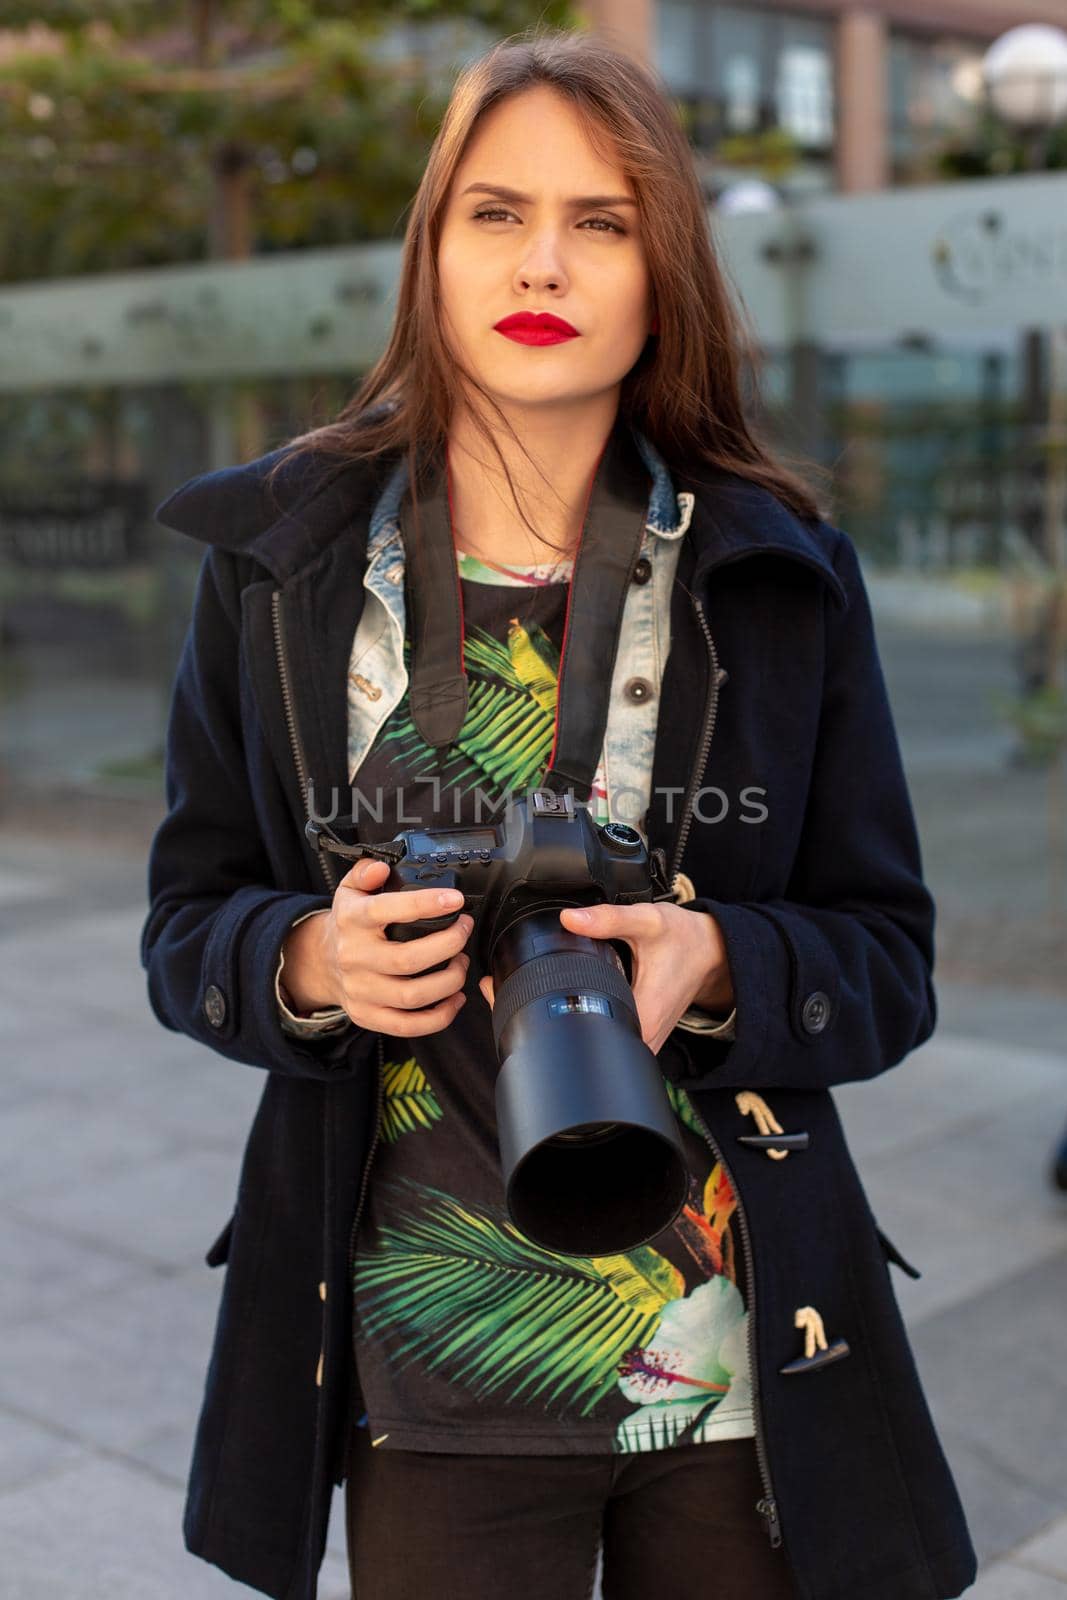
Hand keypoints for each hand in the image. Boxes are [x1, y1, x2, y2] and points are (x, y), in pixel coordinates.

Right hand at [282, 858, 474, 1036]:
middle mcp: (354, 957)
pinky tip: (454, 998)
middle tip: (464, 930)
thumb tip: (380, 867)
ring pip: (412, 996)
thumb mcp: (349, 890)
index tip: (456, 900)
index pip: (387, 910)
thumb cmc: (347, 925)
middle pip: (407, 960)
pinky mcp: (368, 1015)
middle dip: (448, 945)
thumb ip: (365, 872)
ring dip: (449, 980)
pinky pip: (407, 1026)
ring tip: (461, 962)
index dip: (425, 904)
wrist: (321, 962)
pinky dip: (439, 1017)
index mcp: (352, 920)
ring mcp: (360, 991)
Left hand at [477, 900, 733, 1055]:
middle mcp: (637, 1039)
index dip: (542, 1021)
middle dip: (538, 1021)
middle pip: (577, 1045)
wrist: (713, 954)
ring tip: (517, 992)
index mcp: (639, 1019)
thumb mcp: (649, 922)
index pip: (581, 1036)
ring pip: (585, 1042)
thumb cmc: (685, 941)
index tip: (510, 997)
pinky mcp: (634, 1031)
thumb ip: (610, 919)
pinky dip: (574, 1016)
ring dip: (554, 1021)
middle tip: (502, 989)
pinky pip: (597, 1031)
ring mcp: (636, 1039)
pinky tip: (552, 997)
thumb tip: (568, 918)